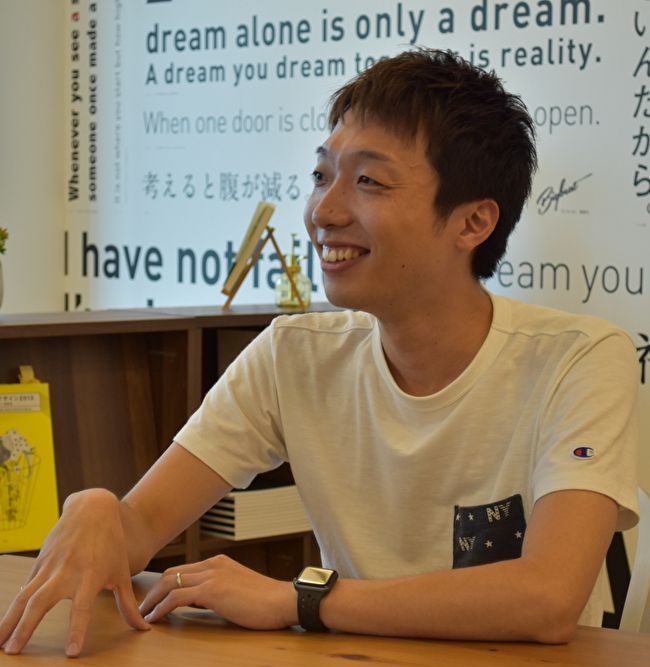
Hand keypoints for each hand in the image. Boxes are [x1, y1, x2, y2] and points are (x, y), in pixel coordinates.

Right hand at [0, 489, 148, 656]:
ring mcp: (50, 566)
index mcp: (91, 576)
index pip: (82, 607)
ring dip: (9, 620)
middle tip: (12, 651)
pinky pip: (24, 587)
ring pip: (24, 596)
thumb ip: (128, 604)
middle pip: (42, 602)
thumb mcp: (122, 573)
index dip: (77, 630)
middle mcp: (67, 572)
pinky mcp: (39, 562)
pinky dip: (13, 606)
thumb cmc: (111, 543)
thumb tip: (143, 628)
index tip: (71, 652)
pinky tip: (5, 623)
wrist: (93, 509)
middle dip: (25, 628)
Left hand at [140, 554, 295, 629]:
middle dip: (153, 590)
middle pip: (171, 573)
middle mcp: (213, 564)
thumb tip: (200, 602)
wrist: (283, 601)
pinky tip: (155, 619)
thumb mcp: (239, 590)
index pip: (184, 570)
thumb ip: (219, 590)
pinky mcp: (212, 590)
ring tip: (142, 614)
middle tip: (142, 607)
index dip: (165, 585)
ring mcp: (212, 575)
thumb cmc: (266, 601)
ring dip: (152, 599)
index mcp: (220, 563)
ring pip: (170, 582)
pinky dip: (161, 607)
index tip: (155, 599)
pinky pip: (177, 597)